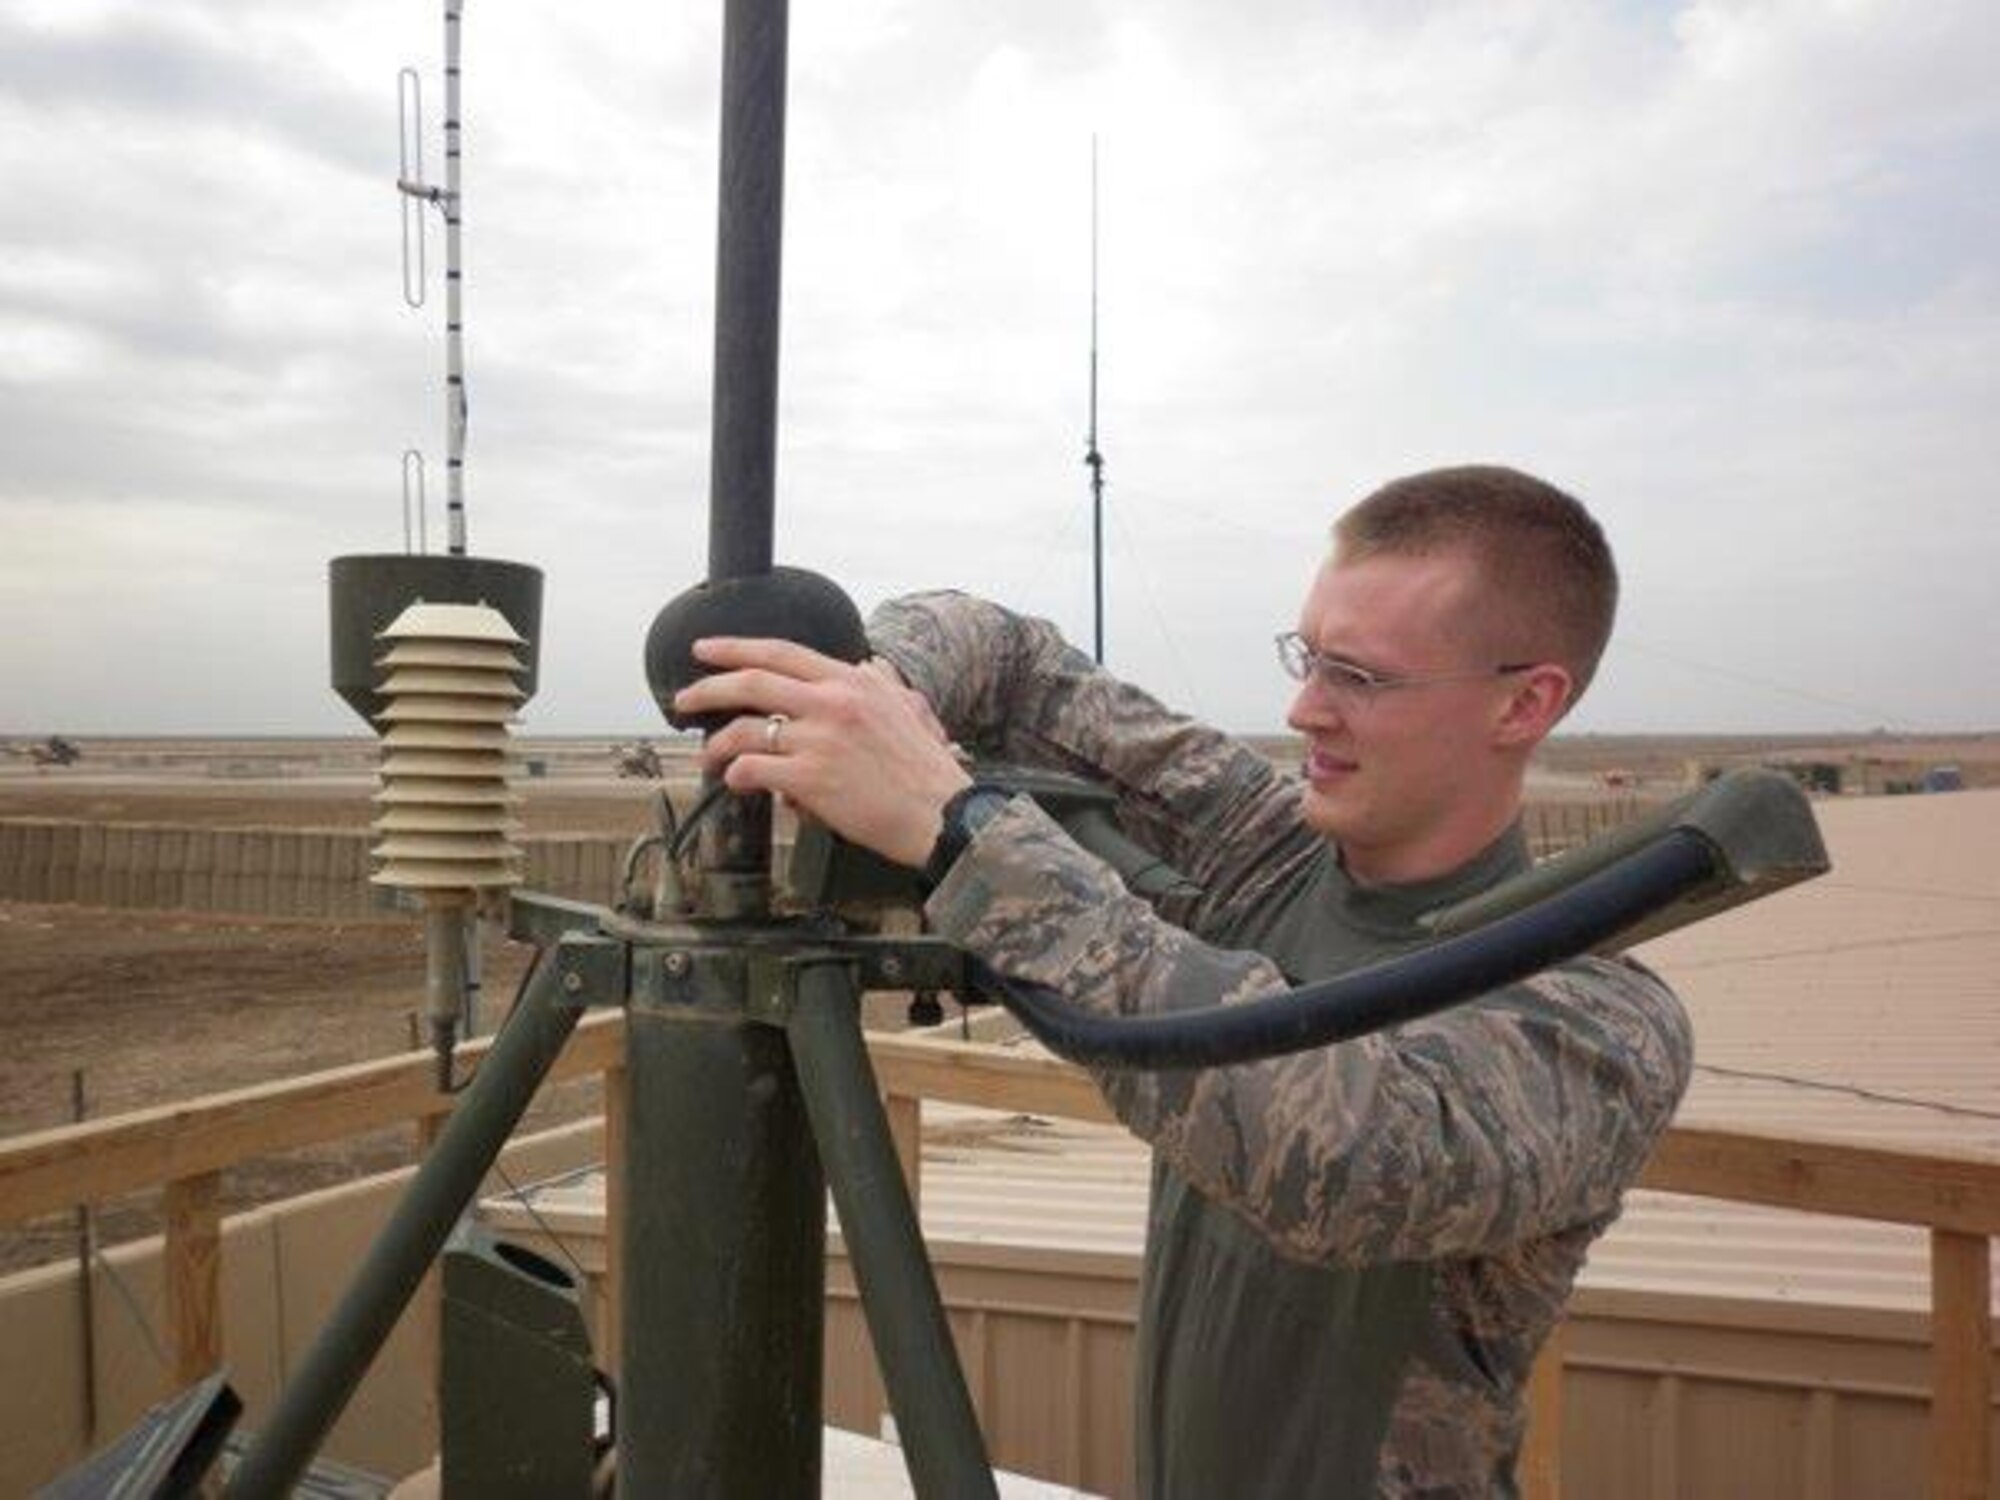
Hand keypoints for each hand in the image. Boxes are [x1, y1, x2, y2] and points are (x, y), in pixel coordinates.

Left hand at [674, 637, 971, 867]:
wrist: (942, 812)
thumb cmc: (926, 770)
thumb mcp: (907, 708)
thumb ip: (878, 684)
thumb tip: (865, 668)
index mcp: (852, 681)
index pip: (780, 652)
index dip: (735, 648)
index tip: (705, 649)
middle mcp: (832, 702)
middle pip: (750, 683)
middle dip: (706, 690)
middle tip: (684, 700)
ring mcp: (819, 740)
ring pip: (744, 730)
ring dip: (717, 745)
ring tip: (709, 758)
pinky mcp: (810, 779)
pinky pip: (753, 770)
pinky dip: (736, 776)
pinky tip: (736, 782)